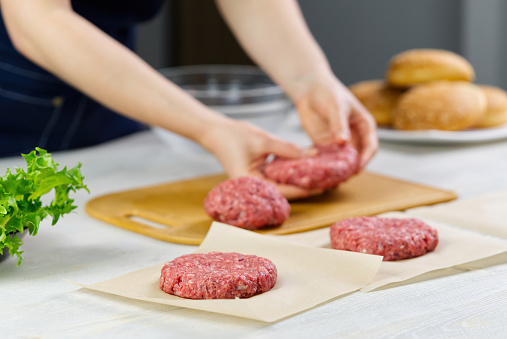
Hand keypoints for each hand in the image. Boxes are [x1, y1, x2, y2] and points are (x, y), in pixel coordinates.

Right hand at [200, 118, 322, 199]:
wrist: (215, 131)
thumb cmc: (233, 135)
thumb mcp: (263, 139)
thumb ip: (286, 148)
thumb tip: (311, 154)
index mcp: (250, 183)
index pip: (282, 190)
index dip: (303, 189)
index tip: (322, 186)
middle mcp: (254, 186)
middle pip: (285, 191)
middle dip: (305, 186)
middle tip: (328, 182)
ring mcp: (257, 180)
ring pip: (283, 184)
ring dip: (300, 179)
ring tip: (322, 176)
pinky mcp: (259, 173)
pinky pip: (278, 176)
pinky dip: (291, 172)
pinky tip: (306, 167)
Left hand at [294, 76, 377, 169]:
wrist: (309, 89)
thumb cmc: (328, 93)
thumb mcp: (336, 107)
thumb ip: (339, 124)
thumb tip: (344, 142)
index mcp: (364, 126)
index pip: (371, 147)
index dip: (366, 159)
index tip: (357, 168)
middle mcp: (354, 137)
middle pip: (357, 158)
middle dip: (351, 168)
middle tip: (342, 177)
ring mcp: (339, 143)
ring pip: (342, 161)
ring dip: (338, 170)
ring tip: (330, 179)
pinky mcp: (325, 145)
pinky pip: (327, 159)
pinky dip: (325, 167)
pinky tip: (319, 173)